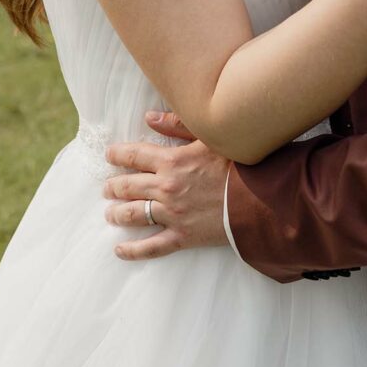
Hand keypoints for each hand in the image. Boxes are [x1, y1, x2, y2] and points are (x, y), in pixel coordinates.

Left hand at [104, 115, 229, 259]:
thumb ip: (177, 124)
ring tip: (109, 213)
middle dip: (113, 186)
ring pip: (134, 214)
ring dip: (117, 213)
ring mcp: (172, 214)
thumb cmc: (237, 164)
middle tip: (107, 187)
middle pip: (129, 186)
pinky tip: (119, 250)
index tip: (109, 155)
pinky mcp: (182, 236)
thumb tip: (150, 116)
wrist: (260, 199)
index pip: (134, 156)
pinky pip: (151, 246)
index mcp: (171, 161)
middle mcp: (166, 188)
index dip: (118, 155)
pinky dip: (133, 250)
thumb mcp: (209, 136)